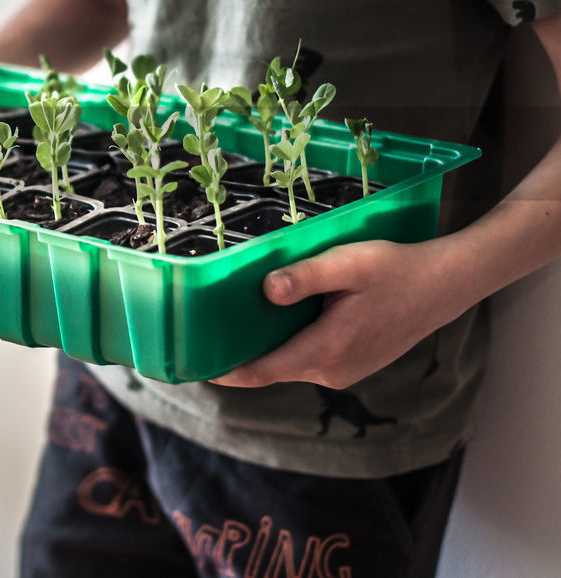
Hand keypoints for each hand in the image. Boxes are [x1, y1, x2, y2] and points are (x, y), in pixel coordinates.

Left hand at [209, 239, 474, 389]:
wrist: (445, 284)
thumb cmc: (395, 269)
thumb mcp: (347, 264)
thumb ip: (305, 277)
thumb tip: (266, 290)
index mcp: (325, 351)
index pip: (260, 371)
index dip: (223, 370)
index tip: (190, 364)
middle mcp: (331, 371)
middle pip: (270, 369)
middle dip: (236, 356)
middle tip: (199, 335)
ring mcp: (344, 372)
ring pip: (289, 364)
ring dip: (263, 349)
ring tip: (227, 325)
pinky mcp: (352, 364)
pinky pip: (308, 359)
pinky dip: (286, 345)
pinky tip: (274, 321)